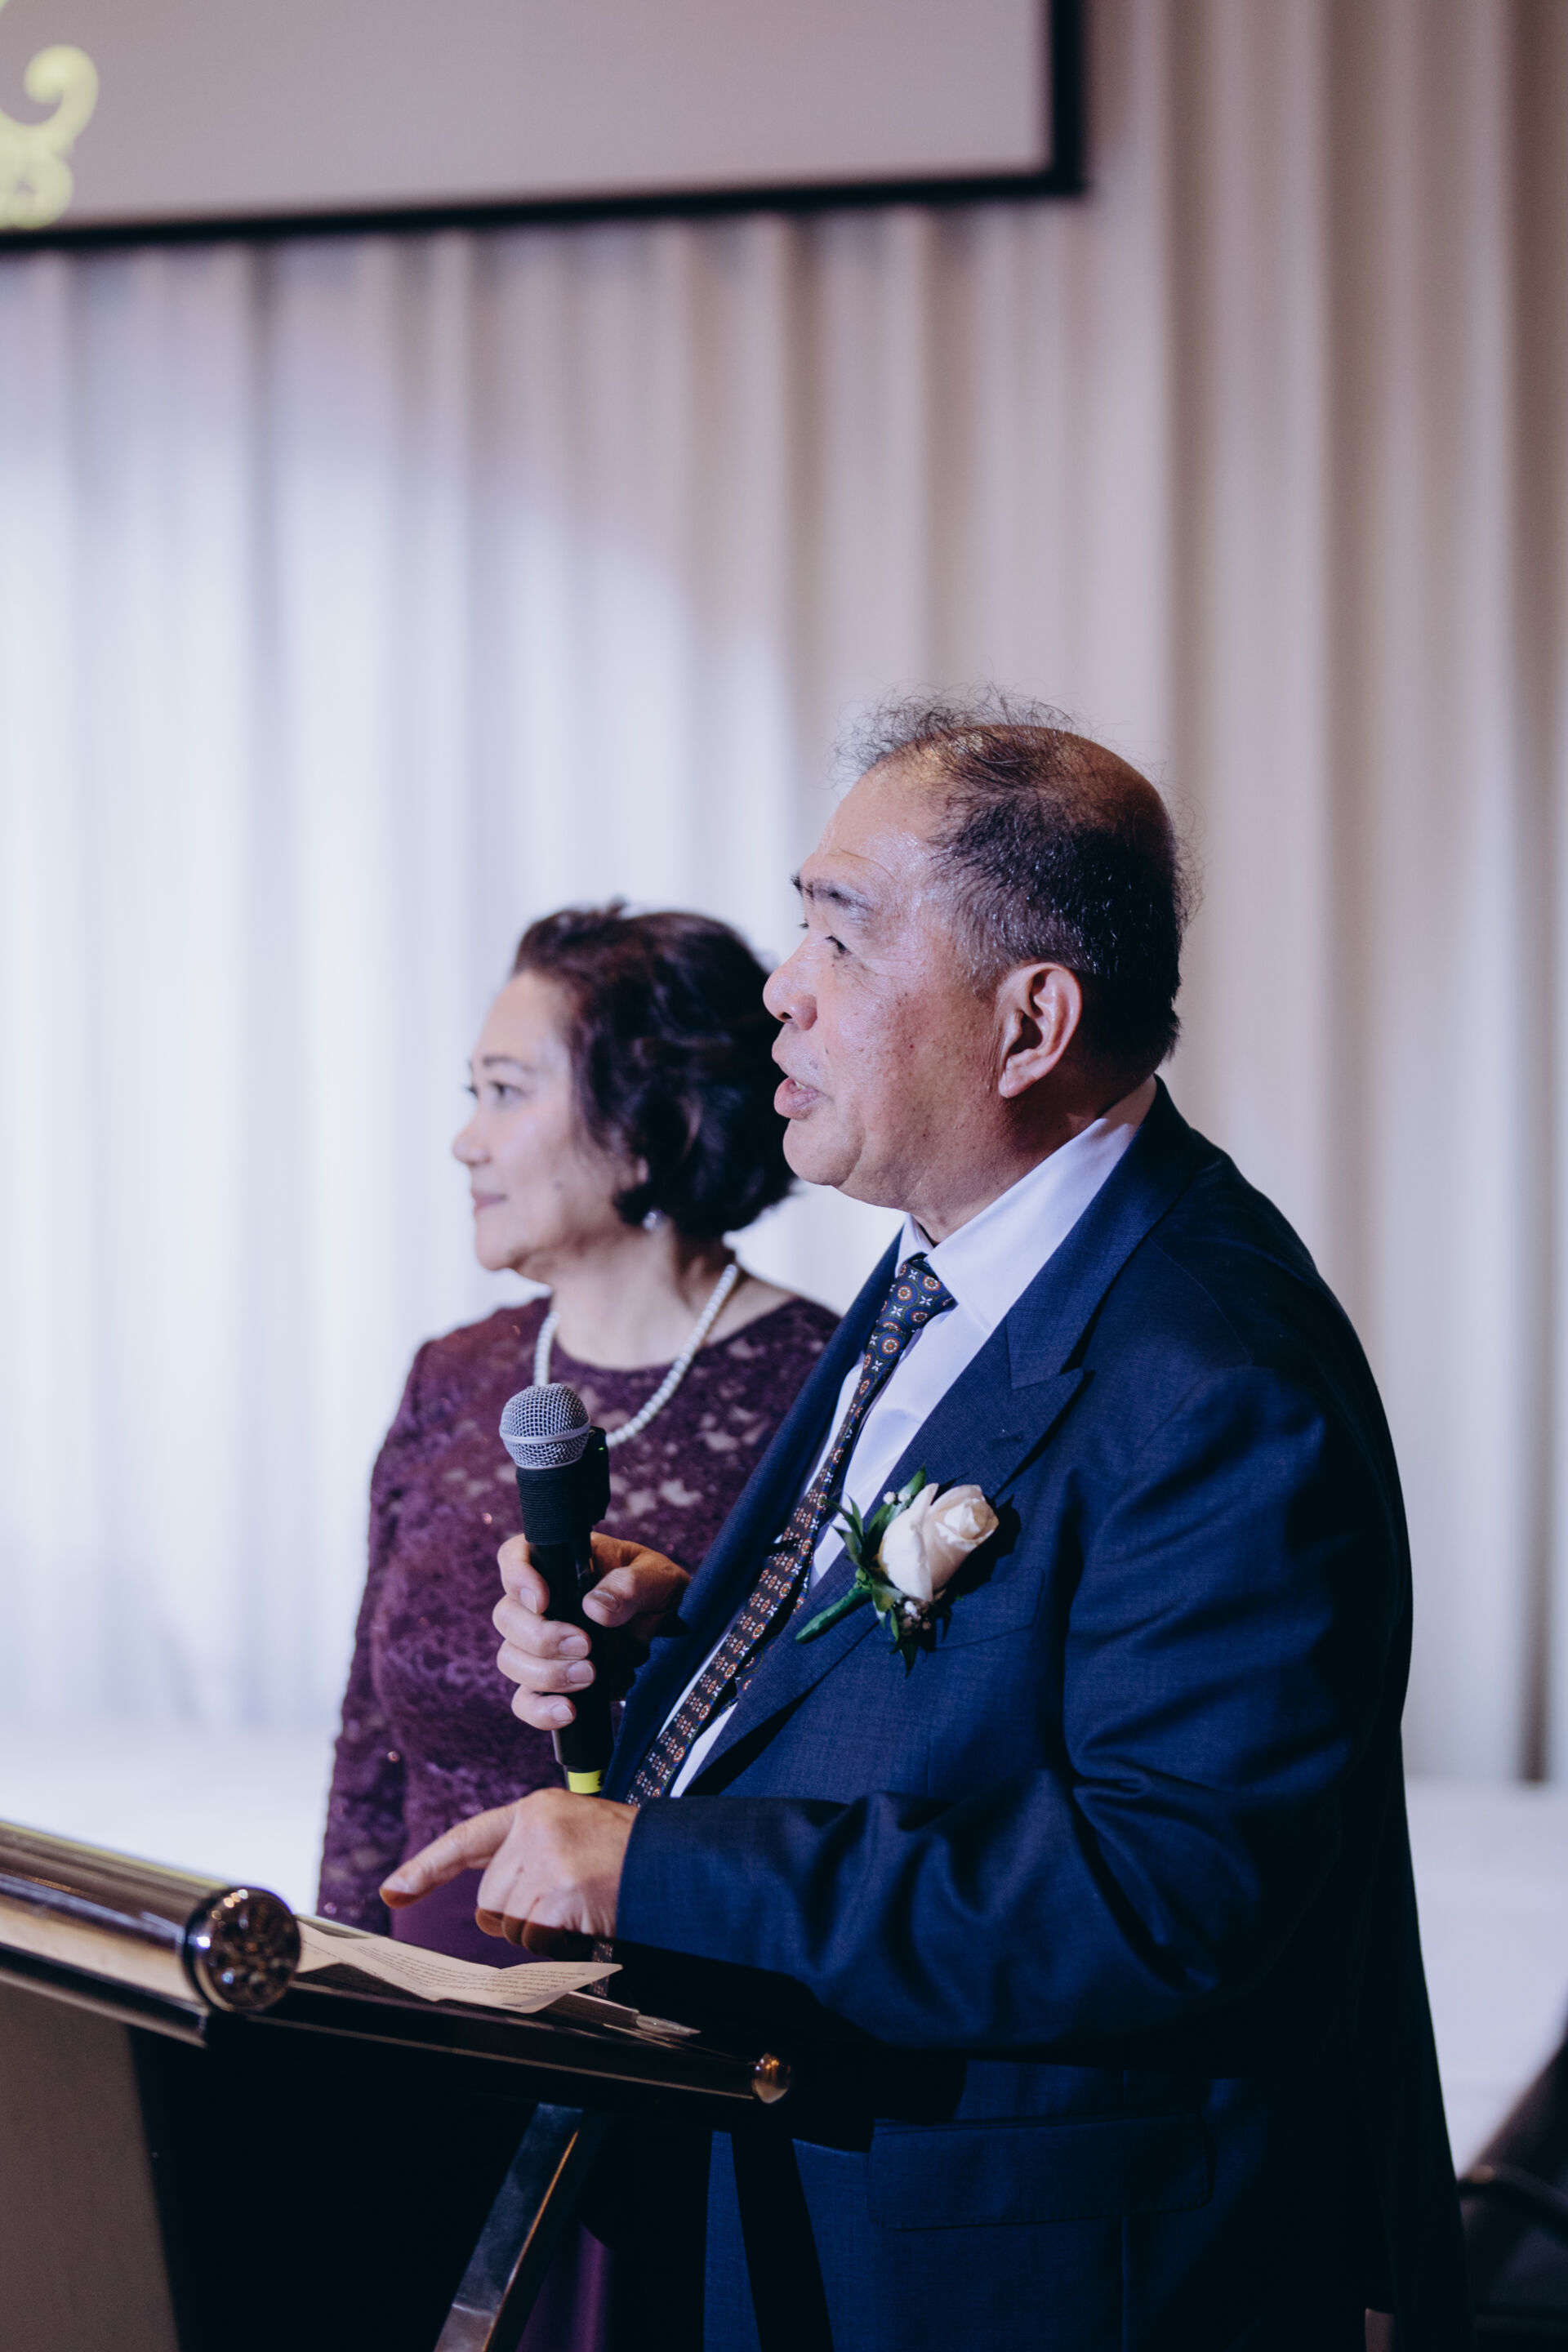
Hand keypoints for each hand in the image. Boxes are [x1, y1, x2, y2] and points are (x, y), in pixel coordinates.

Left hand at [381, 1789, 634, 1946]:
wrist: (674, 1862)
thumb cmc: (626, 1857)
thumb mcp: (572, 1838)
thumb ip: (527, 1861)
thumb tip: (486, 1915)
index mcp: (534, 1810)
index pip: (469, 1838)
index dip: (427, 1866)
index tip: (393, 1888)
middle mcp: (534, 1828)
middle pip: (490, 1900)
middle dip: (520, 1917)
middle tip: (566, 1903)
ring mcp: (546, 1859)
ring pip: (510, 1925)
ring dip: (543, 1933)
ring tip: (582, 1908)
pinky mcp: (559, 1892)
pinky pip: (535, 1942)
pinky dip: (559, 1946)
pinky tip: (586, 1921)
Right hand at [493, 1532, 688, 1732]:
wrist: (672, 1635)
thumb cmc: (657, 1591)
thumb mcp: (656, 1577)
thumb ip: (631, 1585)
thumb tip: (595, 1607)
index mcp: (560, 1564)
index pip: (515, 1557)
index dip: (517, 1578)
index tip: (543, 1600)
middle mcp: (541, 1604)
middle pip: (506, 1616)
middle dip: (540, 1636)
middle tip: (585, 1645)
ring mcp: (540, 1646)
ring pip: (510, 1659)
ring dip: (545, 1673)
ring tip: (590, 1675)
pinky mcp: (549, 1684)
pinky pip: (525, 1700)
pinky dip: (540, 1710)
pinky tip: (568, 1711)